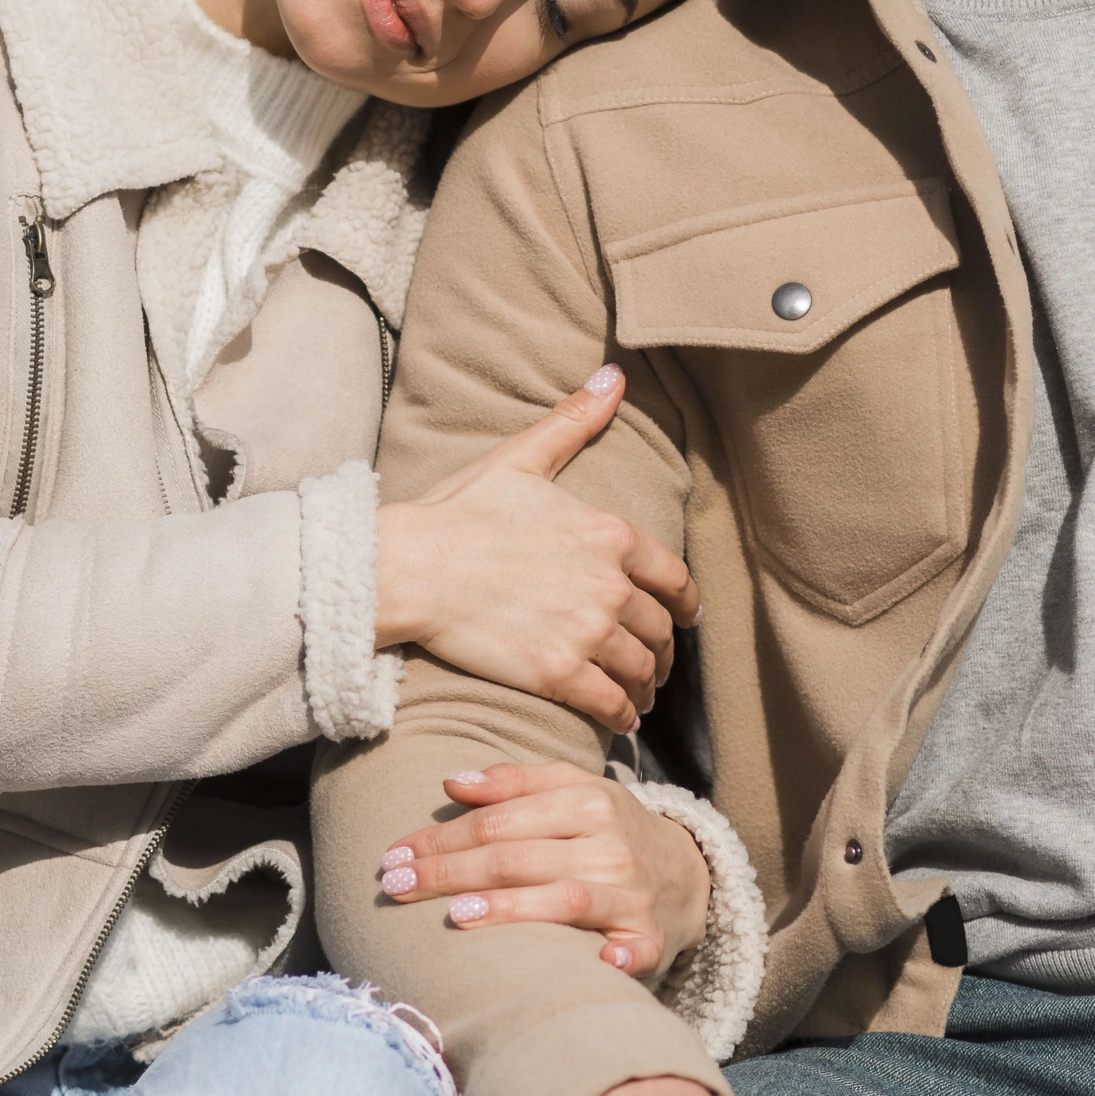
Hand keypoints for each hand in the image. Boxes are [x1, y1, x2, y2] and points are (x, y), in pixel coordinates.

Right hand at [375, 366, 699, 734]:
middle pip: (660, 630)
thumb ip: (575, 421)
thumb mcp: (523, 459)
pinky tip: (619, 720)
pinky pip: (611, 704)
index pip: (674, 578)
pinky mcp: (559, 674)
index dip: (684, 604)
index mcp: (611, 535)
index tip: (684, 619)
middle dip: (663, 650)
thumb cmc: (460, 512)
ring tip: (639, 695)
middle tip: (657, 664)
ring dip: (646, 686)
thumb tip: (613, 375)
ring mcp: (587, 632)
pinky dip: (621, 716)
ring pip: (640, 670)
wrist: (410, 568)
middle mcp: (611, 585)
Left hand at [379, 760, 710, 976]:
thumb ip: (513, 782)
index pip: (498, 821)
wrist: (688, 874)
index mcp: (588, 801)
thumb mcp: (573, 790)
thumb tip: (451, 784)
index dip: (441, 838)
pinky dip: (617, 957)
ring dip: (509, 908)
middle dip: (449, 872)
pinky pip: (631, 951)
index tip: (392, 855)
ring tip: (455, 914)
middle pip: (516, 858)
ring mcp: (630, 894)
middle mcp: (610, 845)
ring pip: (563, 898)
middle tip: (392, 887)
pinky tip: (598, 961)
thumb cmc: (609, 830)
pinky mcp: (649, 939)